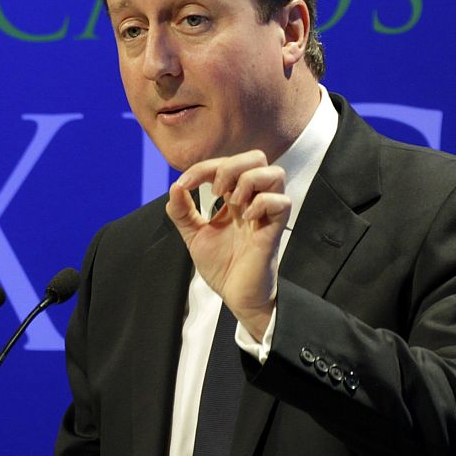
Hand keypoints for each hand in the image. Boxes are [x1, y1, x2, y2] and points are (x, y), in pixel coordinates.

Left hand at [165, 151, 291, 338]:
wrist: (236, 297)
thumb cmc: (223, 267)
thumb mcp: (194, 236)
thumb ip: (182, 212)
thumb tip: (174, 187)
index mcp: (235, 198)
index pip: (226, 163)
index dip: (203, 166)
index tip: (184, 184)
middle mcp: (253, 201)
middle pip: (256, 157)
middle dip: (231, 166)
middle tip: (216, 192)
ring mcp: (266, 214)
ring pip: (275, 172)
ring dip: (248, 180)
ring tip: (233, 202)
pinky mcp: (274, 230)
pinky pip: (282, 201)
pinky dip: (261, 203)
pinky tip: (245, 218)